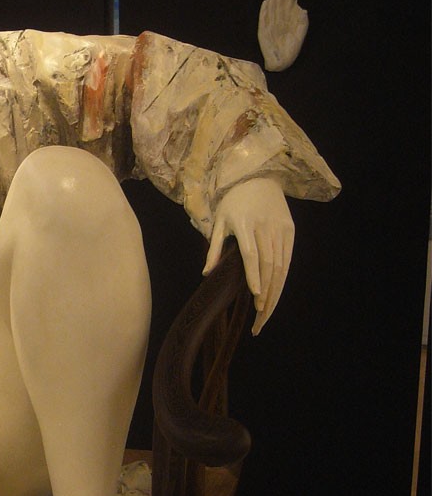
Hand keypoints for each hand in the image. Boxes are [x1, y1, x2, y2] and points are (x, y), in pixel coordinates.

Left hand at [204, 177, 293, 334]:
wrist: (259, 177)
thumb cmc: (233, 202)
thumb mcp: (219, 221)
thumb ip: (214, 247)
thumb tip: (206, 273)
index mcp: (243, 223)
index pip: (251, 253)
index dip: (253, 275)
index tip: (254, 296)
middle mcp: (265, 227)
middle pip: (268, 265)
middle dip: (265, 294)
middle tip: (259, 318)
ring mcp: (280, 229)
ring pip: (280, 266)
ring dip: (275, 291)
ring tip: (266, 313)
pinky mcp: (289, 231)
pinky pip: (287, 259)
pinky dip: (282, 279)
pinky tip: (276, 295)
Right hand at [258, 0, 307, 71]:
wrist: (282, 61)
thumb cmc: (292, 49)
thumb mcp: (300, 34)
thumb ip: (302, 23)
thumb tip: (304, 10)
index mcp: (287, 23)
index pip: (288, 9)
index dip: (290, 0)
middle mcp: (278, 23)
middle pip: (279, 7)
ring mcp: (270, 26)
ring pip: (271, 10)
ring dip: (272, 1)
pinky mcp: (263, 31)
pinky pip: (263, 19)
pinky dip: (264, 11)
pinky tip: (266, 3)